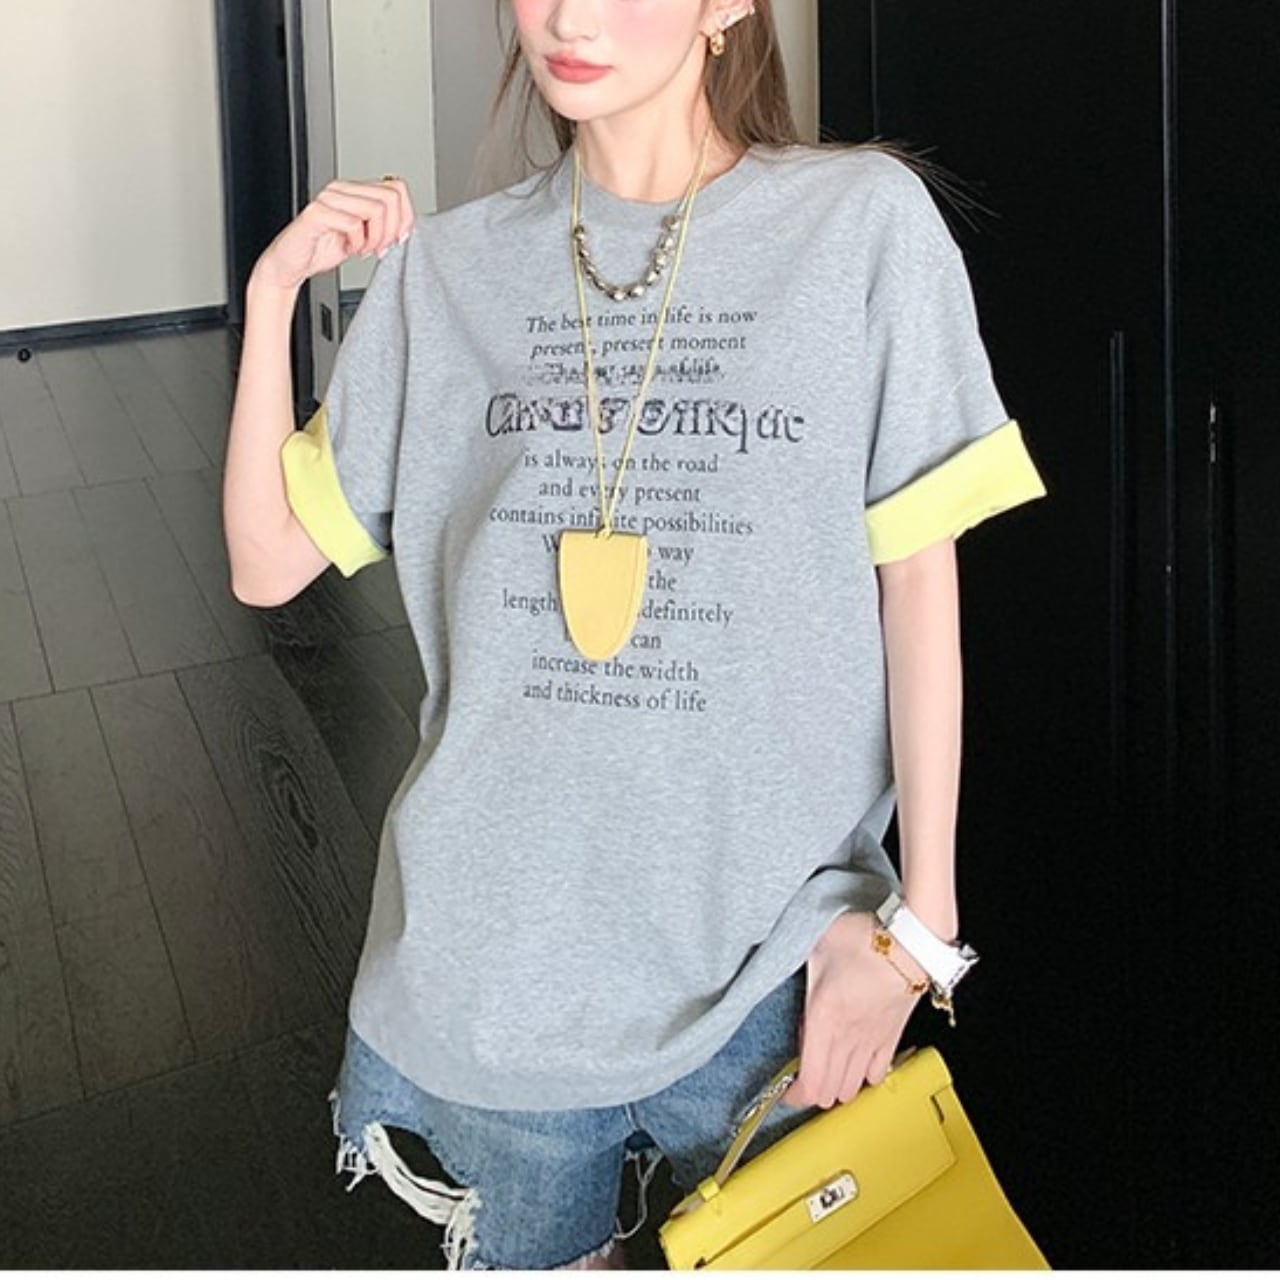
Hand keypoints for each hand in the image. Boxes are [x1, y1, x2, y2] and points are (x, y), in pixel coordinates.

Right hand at [251, 176, 416, 293]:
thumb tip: (408, 227)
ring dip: (376, 238)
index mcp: (354, 191)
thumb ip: (383, 227)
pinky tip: (349, 250)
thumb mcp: (363, 238)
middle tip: (381, 248)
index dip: (405, 216)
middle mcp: (341, 189)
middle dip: (393, 229)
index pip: (396, 188)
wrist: (291, 265)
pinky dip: (358, 243)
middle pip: (390, 197)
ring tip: (364, 250)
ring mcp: (328, 199)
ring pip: (376, 209)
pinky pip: (354, 224)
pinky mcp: (317, 214)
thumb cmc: (323, 250)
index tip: (398, 240)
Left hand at [779, 910, 926, 1109]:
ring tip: (826, 1072)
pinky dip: (865, 1078)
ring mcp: (871, 1042)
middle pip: (829, 1093)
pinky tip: (856, 1064)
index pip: (810, 1082)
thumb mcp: (815, 946)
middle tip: (801, 1077)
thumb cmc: (864, 939)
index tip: (785, 1091)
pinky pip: (878, 1075)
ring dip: (837, 1087)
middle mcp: (847, 1038)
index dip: (794, 1096)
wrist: (909, 942)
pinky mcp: (892, 1038)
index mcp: (824, 1019)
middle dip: (812, 1092)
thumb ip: (794, 956)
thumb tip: (777, 956)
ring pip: (852, 1089)